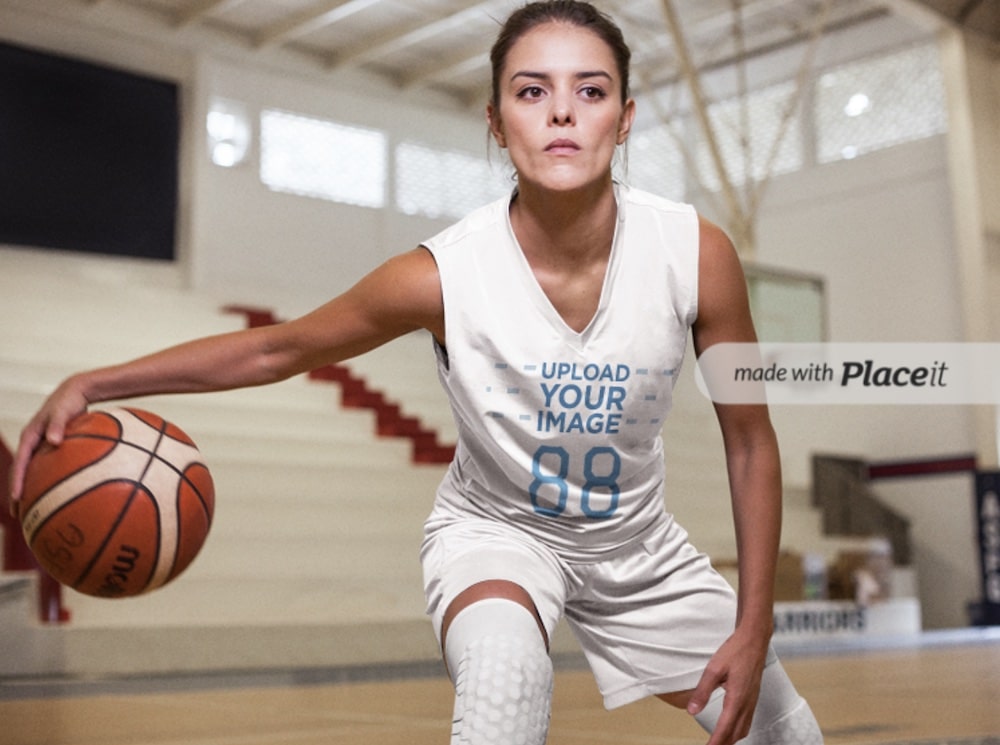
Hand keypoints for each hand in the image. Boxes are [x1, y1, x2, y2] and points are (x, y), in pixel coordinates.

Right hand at [8, 376, 89, 511]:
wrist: (74, 392)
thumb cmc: (69, 401)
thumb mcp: (63, 410)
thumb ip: (58, 424)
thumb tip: (54, 441)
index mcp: (30, 436)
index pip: (20, 462)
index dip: (17, 481)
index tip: (16, 498)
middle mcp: (31, 443)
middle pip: (20, 472)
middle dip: (17, 493)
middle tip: (17, 514)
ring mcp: (39, 446)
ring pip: (30, 472)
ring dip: (29, 490)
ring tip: (31, 511)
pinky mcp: (48, 448)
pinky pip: (44, 468)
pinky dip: (45, 480)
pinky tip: (54, 495)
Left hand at [687, 631, 767, 744]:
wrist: (754, 639)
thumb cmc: (735, 651)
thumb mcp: (714, 669)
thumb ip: (702, 691)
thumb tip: (691, 711)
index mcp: (737, 699)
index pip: (724, 728)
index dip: (715, 742)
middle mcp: (747, 703)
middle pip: (735, 733)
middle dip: (723, 744)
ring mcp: (752, 701)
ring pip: (743, 729)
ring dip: (731, 739)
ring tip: (718, 743)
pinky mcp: (753, 697)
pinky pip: (747, 720)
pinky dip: (738, 730)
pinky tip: (731, 729)